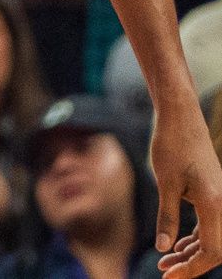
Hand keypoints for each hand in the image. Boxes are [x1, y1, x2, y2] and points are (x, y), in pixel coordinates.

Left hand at [152, 103, 221, 276]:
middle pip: (215, 249)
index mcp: (214, 204)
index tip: (170, 276)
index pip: (211, 252)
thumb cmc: (171, 146)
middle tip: (165, 273)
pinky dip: (193, 238)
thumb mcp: (165, 183)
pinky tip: (176, 245)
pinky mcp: (212, 194)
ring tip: (165, 262)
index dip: (192, 269)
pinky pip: (208, 225)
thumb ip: (167, 217)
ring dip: (190, 253)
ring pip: (212, 238)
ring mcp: (219, 200)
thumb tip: (165, 249)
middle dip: (191, 264)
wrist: (180, 118)